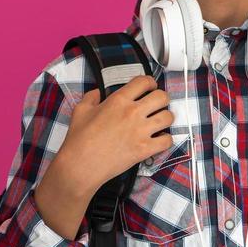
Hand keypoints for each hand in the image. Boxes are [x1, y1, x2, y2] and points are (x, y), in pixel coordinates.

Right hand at [35, 76, 173, 238]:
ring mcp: (140, 131)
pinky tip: (158, 140)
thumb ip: (91, 97)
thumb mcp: (80, 111)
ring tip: (159, 123)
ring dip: (165, 119)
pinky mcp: (144, 149)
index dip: (150, 82)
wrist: (81, 165)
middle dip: (162, 99)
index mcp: (118, 100)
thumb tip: (97, 93)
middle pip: (162, 97)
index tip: (150, 88)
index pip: (144, 81)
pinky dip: (165, 140)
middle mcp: (132, 113)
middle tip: (156, 106)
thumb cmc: (79, 139)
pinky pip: (167, 141)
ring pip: (168, 117)